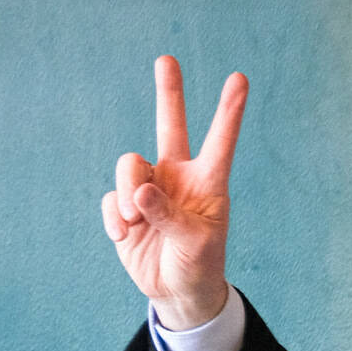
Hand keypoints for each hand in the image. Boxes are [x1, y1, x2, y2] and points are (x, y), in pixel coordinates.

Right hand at [101, 54, 248, 329]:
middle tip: (166, 59)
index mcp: (206, 182)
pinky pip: (111, 199)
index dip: (228, 112)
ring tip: (134, 220)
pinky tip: (124, 236)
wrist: (177, 291)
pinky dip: (115, 217)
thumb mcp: (194, 243)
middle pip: (170, 125)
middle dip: (169, 92)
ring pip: (130, 166)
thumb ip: (169, 214)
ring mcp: (149, 188)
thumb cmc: (198, 264)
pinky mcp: (125, 207)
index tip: (240, 79)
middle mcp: (177, 176)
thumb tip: (141, 192)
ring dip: (128, 192)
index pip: (219, 142)